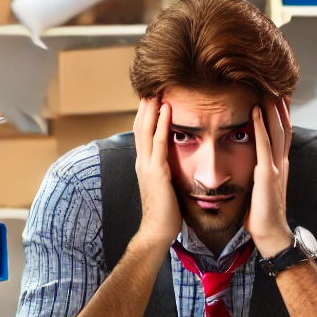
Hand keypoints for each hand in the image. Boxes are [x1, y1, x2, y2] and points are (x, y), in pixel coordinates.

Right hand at [133, 98, 180, 247]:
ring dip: (152, 107)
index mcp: (144, 165)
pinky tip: (167, 108)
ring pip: (146, 128)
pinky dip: (162, 122)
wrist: (157, 232)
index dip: (146, 114)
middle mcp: (142, 161)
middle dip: (146, 105)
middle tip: (152, 84)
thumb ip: (167, 172)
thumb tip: (176, 164)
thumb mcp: (165, 186)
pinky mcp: (156, 171)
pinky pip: (159, 141)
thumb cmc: (165, 213)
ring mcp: (147, 165)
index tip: (153, 97)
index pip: (143, 133)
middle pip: (140, 125)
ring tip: (157, 88)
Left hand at [246, 98, 293, 257]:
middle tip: (277, 82)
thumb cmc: (262, 216)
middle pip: (284, 125)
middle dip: (281, 104)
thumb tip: (251, 166)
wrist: (271, 234)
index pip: (283, 133)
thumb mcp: (262, 189)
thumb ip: (260, 174)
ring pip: (278, 129)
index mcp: (280, 165)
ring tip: (268, 87)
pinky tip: (256, 110)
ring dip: (273, 107)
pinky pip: (264, 144)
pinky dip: (260, 126)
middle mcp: (282, 162)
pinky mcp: (268, 174)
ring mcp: (277, 167)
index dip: (282, 113)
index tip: (278, 94)